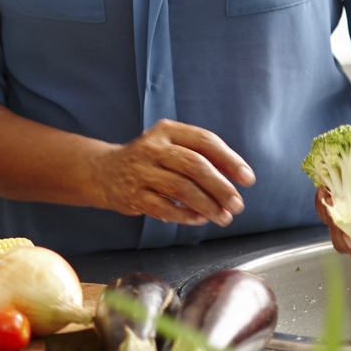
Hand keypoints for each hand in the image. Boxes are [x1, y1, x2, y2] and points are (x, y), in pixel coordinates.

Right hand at [96, 119, 254, 226]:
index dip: (230, 160)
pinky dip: (187, 216)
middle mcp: (151, 148)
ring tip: (223, 217)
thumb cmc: (149, 161)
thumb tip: (236, 176)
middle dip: (222, 188)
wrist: (103, 171)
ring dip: (208, 206)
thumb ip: (200, 156)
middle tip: (237, 205)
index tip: (247, 179)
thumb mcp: (170, 146)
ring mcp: (139, 171)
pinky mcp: (132, 195)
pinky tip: (199, 218)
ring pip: (182, 189)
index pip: (205, 141)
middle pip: (195, 166)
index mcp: (166, 131)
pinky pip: (165, 208)